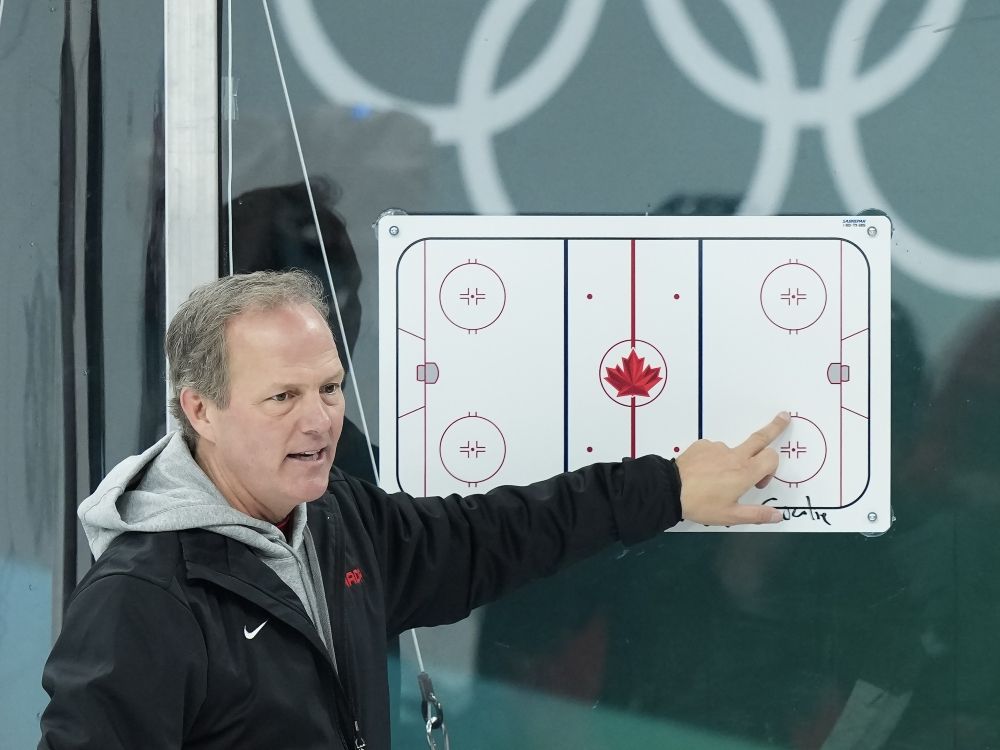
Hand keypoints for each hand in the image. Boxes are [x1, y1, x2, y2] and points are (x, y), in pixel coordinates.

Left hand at [675, 412, 790, 525]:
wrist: (670, 489)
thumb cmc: (702, 505)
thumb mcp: (731, 515)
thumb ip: (757, 514)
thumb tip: (779, 515)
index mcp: (745, 472)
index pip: (771, 457)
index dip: (771, 469)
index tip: (760, 482)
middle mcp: (734, 456)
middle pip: (760, 437)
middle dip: (775, 427)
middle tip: (784, 416)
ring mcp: (717, 447)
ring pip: (733, 451)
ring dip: (732, 462)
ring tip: (714, 482)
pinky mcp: (702, 445)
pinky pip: (714, 450)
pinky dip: (714, 460)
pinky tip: (702, 474)